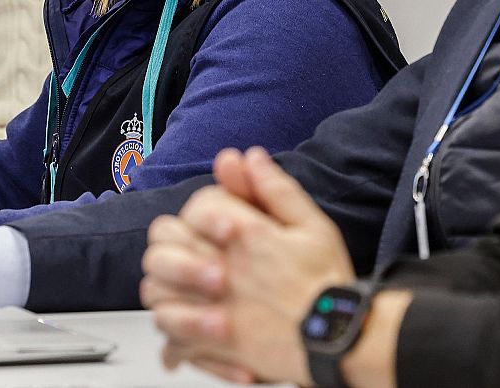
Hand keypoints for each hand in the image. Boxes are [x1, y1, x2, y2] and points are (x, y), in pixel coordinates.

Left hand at [142, 147, 355, 384]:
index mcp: (246, 234)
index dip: (203, 211)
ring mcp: (214, 306)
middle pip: (164, 245)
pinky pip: (171, 334)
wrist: (341, 341)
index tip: (220, 225)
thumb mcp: (312, 225)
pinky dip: (172, 330)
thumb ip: (276, 189)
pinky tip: (186, 328)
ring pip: (158, 291)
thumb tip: (250, 156)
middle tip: (190, 254)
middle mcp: (223, 266)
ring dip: (165, 287)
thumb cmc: (328, 284)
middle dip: (172, 246)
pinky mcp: (214, 343)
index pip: (198, 207)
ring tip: (183, 290)